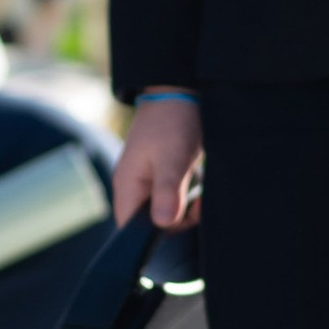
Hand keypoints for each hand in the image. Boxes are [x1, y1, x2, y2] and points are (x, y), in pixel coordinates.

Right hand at [114, 95, 202, 230]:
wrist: (178, 92)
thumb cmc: (173, 122)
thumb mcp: (173, 158)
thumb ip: (167, 192)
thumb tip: (164, 224)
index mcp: (127, 185)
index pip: (129, 230)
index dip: (154, 236)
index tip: (181, 221)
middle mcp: (132, 187)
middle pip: (149, 225)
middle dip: (176, 222)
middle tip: (197, 204)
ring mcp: (145, 182)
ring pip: (162, 214)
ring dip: (184, 211)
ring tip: (201, 195)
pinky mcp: (159, 177)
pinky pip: (170, 201)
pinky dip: (186, 200)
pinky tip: (199, 189)